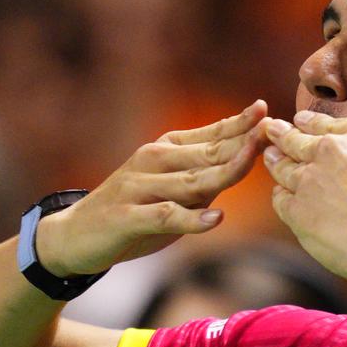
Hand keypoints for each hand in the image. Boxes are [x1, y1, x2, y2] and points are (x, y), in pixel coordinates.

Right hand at [37, 100, 268, 275]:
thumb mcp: (171, 190)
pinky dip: (192, 219)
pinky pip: (165, 216)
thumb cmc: (133, 212)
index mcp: (165, 150)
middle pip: (207, 154)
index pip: (210, 134)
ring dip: (224, 173)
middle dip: (241, 144)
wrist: (75, 234)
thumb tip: (246, 162)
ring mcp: (139, 187)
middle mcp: (153, 161)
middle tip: (271, 134)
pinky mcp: (128, 216)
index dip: (239, 124)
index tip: (266, 112)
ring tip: (253, 164)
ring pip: (191, 181)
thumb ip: (204, 178)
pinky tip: (215, 219)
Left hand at [262, 110, 346, 285]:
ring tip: (268, 157)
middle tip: (269, 130)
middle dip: (281, 134)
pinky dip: (279, 196)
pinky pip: (280, 198)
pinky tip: (280, 196)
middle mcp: (332, 149)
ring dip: (274, 161)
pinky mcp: (296, 208)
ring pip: (282, 164)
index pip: (326, 124)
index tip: (301, 122)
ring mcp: (310, 177)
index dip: (310, 124)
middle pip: (296, 138)